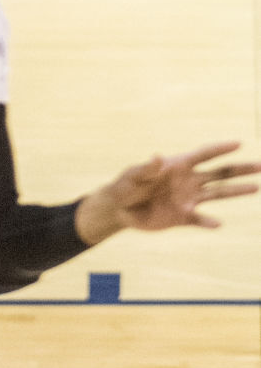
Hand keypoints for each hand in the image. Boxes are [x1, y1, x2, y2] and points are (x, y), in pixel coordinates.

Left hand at [89, 145, 260, 237]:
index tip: (238, 143)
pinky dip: (208, 222)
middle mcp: (188, 181)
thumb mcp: (133, 175)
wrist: (121, 209)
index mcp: (178, 165)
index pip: (204, 154)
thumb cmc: (125, 185)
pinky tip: (218, 223)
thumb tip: (157, 158)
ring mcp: (188, 199)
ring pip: (217, 195)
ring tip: (256, 188)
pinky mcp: (183, 218)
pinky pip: (200, 220)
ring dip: (235, 192)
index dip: (220, 148)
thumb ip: (146, 168)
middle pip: (219, 173)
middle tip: (260, 166)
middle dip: (239, 169)